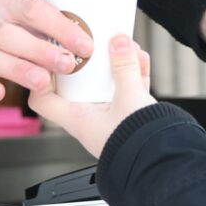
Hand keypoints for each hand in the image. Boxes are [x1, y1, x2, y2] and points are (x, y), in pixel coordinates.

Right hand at [0, 0, 96, 107]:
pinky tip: (0, 93)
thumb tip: (87, 42)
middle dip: (41, 50)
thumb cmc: (0, 28)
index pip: (34, 10)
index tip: (85, 45)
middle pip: (10, 34)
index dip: (61, 27)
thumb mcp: (20, 15)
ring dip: (19, 69)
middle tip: (68, 64)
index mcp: (5, 2)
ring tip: (43, 81)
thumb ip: (48, 26)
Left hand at [29, 34, 156, 157]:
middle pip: (78, 85)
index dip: (42, 78)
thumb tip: (118, 41)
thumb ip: (124, 68)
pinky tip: (140, 58)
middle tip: (93, 44)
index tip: (51, 58)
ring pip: (105, 85)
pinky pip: (127, 90)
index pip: (43, 100)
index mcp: (77, 120)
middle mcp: (91, 120)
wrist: (163, 164)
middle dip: (89, 62)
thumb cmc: (138, 145)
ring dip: (114, 65)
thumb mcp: (129, 98)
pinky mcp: (131, 117)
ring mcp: (111, 118)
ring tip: (123, 46)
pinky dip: (133, 74)